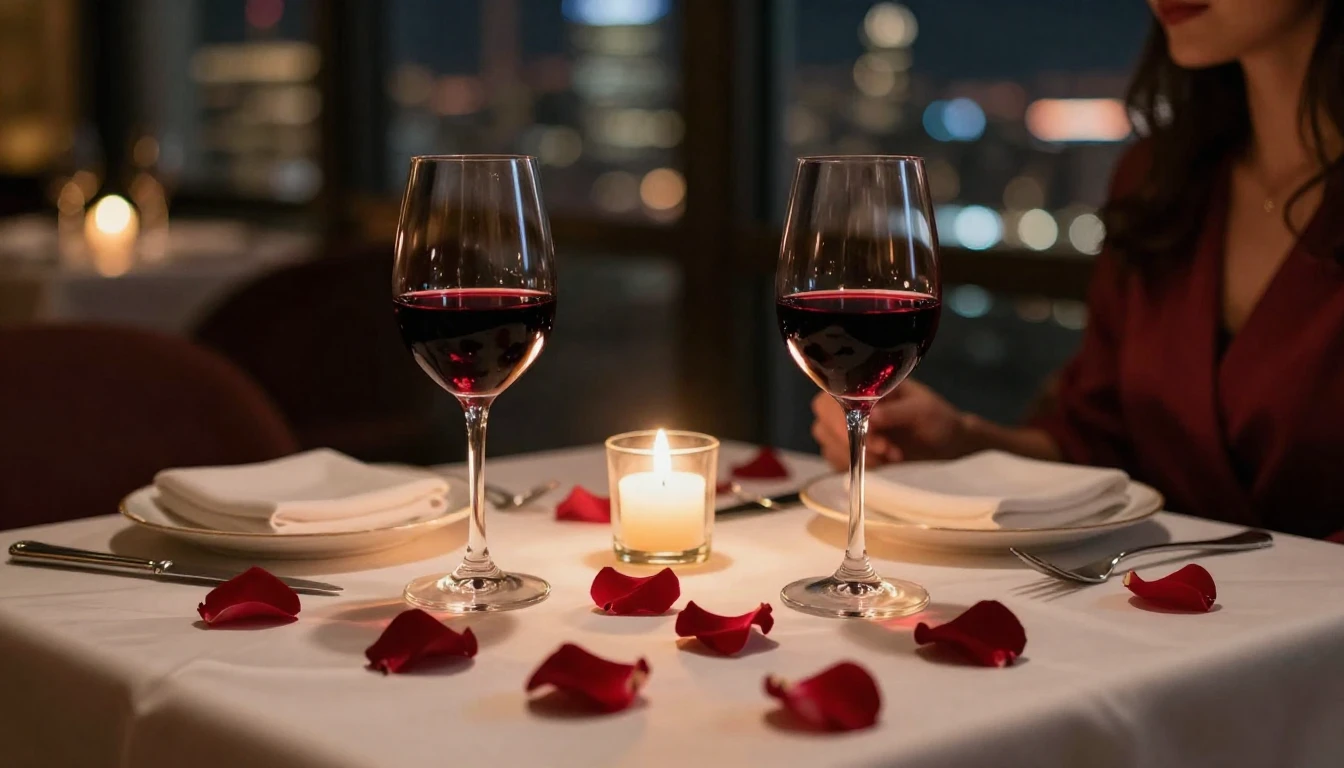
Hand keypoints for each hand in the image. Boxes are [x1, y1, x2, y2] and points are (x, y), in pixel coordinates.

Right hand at [810, 380, 968, 470]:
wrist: (946, 443)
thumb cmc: (936, 418)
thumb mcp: (922, 410)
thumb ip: (897, 411)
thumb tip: (872, 416)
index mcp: (862, 385)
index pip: (830, 398)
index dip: (841, 419)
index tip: (869, 434)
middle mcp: (847, 405)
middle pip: (823, 423)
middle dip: (850, 441)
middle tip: (884, 449)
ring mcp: (845, 430)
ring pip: (828, 444)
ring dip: (857, 455)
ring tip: (891, 456)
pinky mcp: (849, 452)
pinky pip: (836, 462)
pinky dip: (857, 466)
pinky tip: (882, 464)